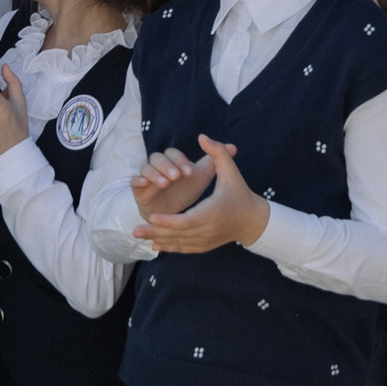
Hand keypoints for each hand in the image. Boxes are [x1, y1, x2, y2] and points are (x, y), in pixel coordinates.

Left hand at [136, 134, 271, 252]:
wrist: (252, 220)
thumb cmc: (239, 192)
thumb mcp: (230, 172)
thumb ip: (217, 153)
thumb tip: (202, 136)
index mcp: (212, 212)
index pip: (187, 220)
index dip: (168, 220)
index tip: (152, 216)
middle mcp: (208, 229)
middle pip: (178, 234)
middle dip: (155, 232)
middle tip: (135, 230)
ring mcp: (206, 240)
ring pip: (179, 243)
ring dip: (158, 239)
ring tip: (138, 234)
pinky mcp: (205, 246)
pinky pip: (184, 249)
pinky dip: (169, 247)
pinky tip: (154, 246)